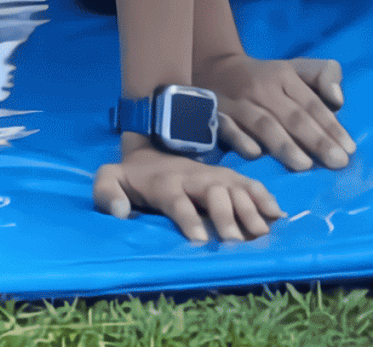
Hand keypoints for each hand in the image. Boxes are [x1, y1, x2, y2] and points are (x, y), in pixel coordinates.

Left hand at [93, 149, 282, 241]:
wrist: (152, 143)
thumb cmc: (133, 175)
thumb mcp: (110, 178)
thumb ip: (107, 193)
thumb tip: (119, 212)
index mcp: (163, 183)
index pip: (176, 200)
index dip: (187, 217)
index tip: (199, 238)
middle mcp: (191, 178)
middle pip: (212, 192)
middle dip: (224, 215)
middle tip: (234, 240)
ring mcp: (212, 175)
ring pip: (234, 187)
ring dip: (248, 208)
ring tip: (260, 231)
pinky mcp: (227, 177)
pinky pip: (249, 183)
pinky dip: (264, 196)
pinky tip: (277, 214)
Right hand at [201, 49, 352, 171]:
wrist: (216, 68)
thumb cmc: (267, 78)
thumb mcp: (295, 68)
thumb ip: (322, 76)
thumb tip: (337, 98)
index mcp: (282, 75)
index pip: (311, 103)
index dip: (331, 126)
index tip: (349, 148)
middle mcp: (261, 88)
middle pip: (292, 116)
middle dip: (316, 140)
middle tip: (337, 161)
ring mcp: (238, 102)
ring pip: (263, 124)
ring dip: (284, 144)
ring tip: (304, 165)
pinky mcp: (217, 115)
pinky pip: (227, 128)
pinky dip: (240, 139)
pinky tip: (255, 153)